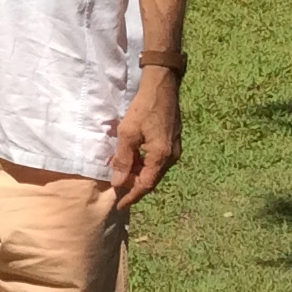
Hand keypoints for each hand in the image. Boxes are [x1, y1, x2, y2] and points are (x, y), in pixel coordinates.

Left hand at [109, 66, 181, 206]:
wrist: (162, 87)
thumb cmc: (144, 108)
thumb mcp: (128, 133)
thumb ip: (123, 159)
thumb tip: (118, 182)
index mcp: (161, 157)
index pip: (145, 185)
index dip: (131, 196)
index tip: (119, 205)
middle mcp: (171, 157)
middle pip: (151, 179)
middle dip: (134, 186)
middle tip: (117, 190)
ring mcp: (173, 149)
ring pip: (154, 170)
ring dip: (139, 175)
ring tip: (122, 176)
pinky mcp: (172, 141)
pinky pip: (157, 160)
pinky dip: (144, 164)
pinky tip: (133, 161)